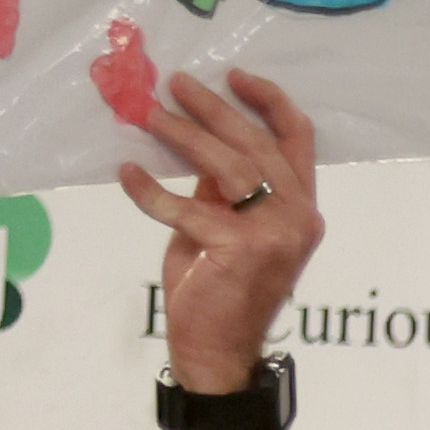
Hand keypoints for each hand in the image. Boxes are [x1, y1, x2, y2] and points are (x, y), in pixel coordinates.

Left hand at [118, 64, 322, 380]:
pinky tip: (127, 173)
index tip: (233, 75)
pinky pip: (187, 207)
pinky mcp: (239, 250)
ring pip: (227, 165)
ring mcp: (274, 233)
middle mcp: (299, 216)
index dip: (269, 100)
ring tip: (148, 114)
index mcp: (302, 207)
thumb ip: (222, 190)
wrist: (219, 353)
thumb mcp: (226, 228)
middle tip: (174, 84)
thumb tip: (193, 142)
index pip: (298, 138)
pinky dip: (151, 190)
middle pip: (257, 143)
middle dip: (213, 108)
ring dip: (183, 134)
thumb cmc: (220, 292)